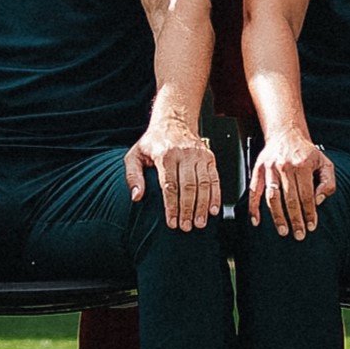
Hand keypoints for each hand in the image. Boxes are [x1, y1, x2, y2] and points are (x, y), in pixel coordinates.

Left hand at [127, 115, 222, 232]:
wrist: (173, 121)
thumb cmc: (153, 142)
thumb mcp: (135, 156)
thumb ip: (133, 177)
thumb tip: (136, 197)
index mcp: (165, 154)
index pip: (169, 185)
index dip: (171, 206)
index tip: (172, 222)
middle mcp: (184, 154)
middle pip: (188, 187)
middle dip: (188, 209)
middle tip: (187, 227)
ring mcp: (199, 155)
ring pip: (204, 184)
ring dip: (203, 206)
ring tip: (200, 223)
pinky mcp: (209, 157)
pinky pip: (215, 179)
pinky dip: (216, 196)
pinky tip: (213, 210)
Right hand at [248, 129, 332, 239]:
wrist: (286, 133)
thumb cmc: (306, 152)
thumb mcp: (325, 163)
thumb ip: (328, 182)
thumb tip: (318, 200)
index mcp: (302, 165)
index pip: (307, 195)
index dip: (309, 212)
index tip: (311, 226)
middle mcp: (285, 166)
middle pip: (290, 198)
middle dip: (295, 219)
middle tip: (298, 234)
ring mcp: (270, 168)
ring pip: (272, 197)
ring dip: (277, 216)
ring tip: (282, 230)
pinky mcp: (258, 170)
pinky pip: (254, 191)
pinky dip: (253, 207)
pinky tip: (256, 220)